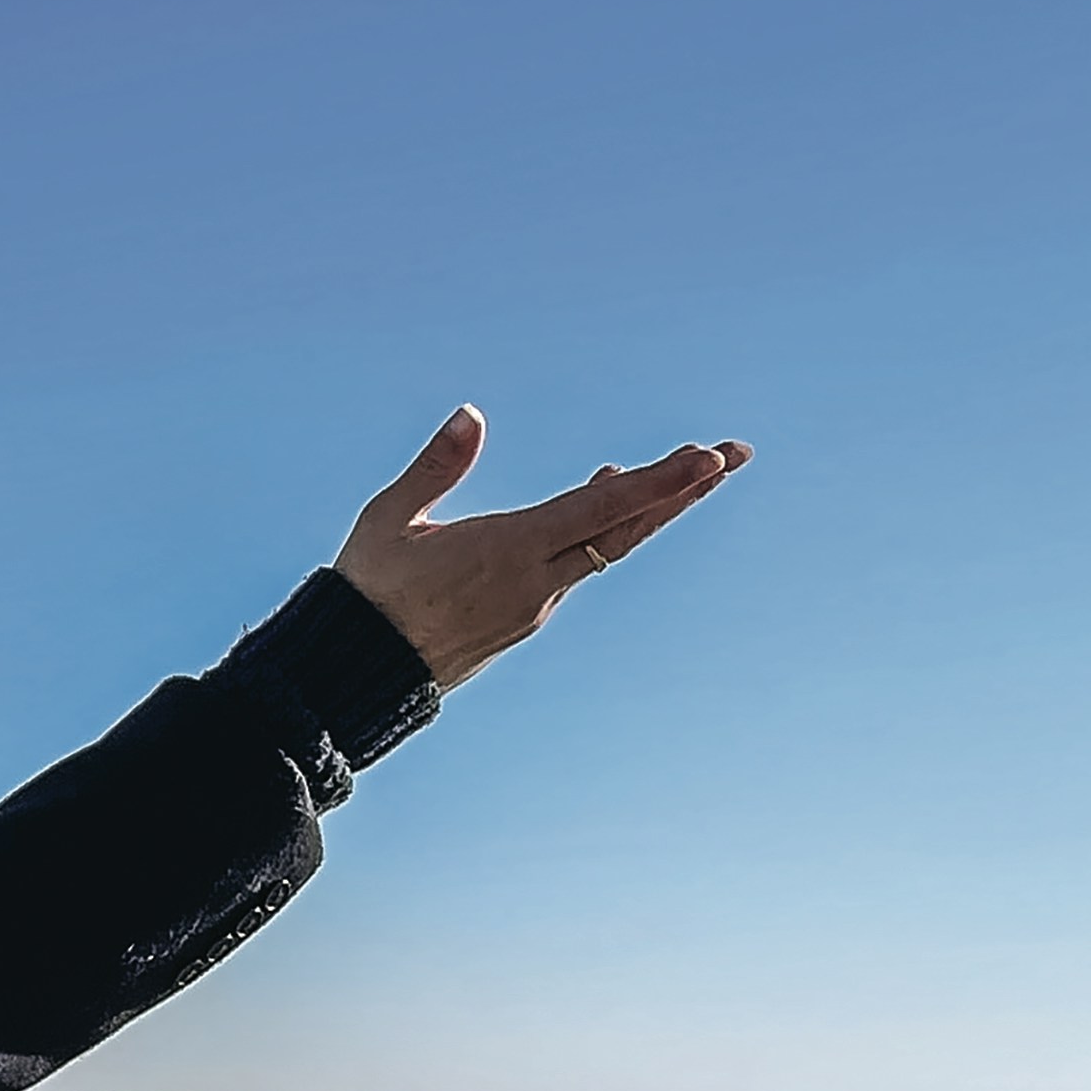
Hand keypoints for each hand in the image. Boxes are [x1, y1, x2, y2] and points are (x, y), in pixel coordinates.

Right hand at [328, 407, 744, 686]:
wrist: (357, 675)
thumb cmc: (366, 591)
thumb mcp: (390, 520)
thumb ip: (436, 467)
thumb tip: (472, 414)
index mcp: (509, 550)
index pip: (601, 510)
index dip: (659, 483)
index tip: (706, 458)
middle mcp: (536, 581)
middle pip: (627, 530)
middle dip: (683, 491)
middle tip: (733, 454)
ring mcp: (535, 604)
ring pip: (608, 548)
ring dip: (649, 509)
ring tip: (692, 472)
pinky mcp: (523, 617)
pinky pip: (579, 564)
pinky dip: (605, 529)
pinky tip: (609, 502)